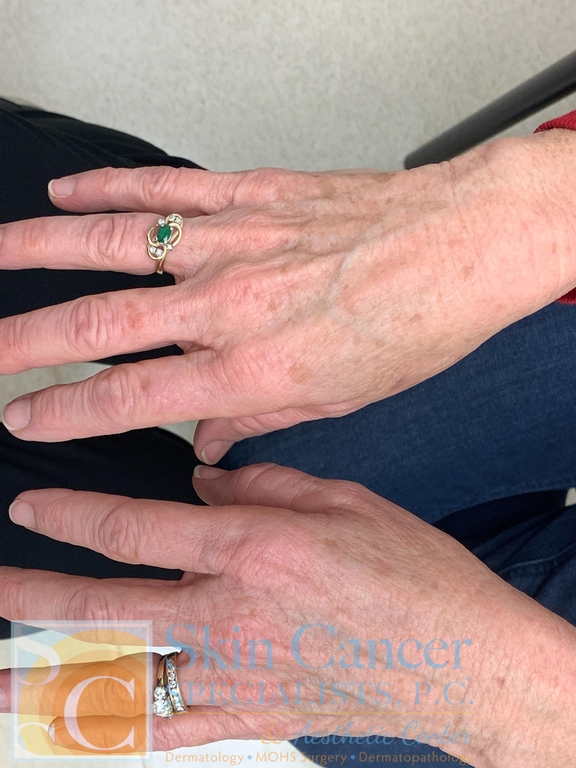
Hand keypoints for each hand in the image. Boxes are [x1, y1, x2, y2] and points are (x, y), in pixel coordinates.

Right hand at [1, 131, 574, 461]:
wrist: (460, 245)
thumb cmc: (414, 323)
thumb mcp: (339, 402)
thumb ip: (258, 422)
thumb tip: (209, 442)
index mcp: (250, 368)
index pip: (128, 396)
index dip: (62, 412)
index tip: (25, 417)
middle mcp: (227, 305)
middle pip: (96, 325)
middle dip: (22, 342)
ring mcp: (231, 243)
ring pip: (110, 244)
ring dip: (39, 251)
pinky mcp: (247, 195)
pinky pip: (162, 190)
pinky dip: (108, 188)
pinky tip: (69, 192)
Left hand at [1, 463, 574, 763]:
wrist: (462, 660)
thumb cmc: (410, 571)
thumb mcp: (343, 499)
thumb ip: (262, 483)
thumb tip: (203, 480)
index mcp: (251, 547)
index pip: (132, 527)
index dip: (69, 514)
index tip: (30, 507)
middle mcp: (228, 612)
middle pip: (103, 603)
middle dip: (30, 594)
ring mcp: (233, 675)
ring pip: (121, 675)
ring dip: (50, 675)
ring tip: (0, 677)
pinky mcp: (250, 717)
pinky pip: (166, 731)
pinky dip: (117, 730)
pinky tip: (79, 726)